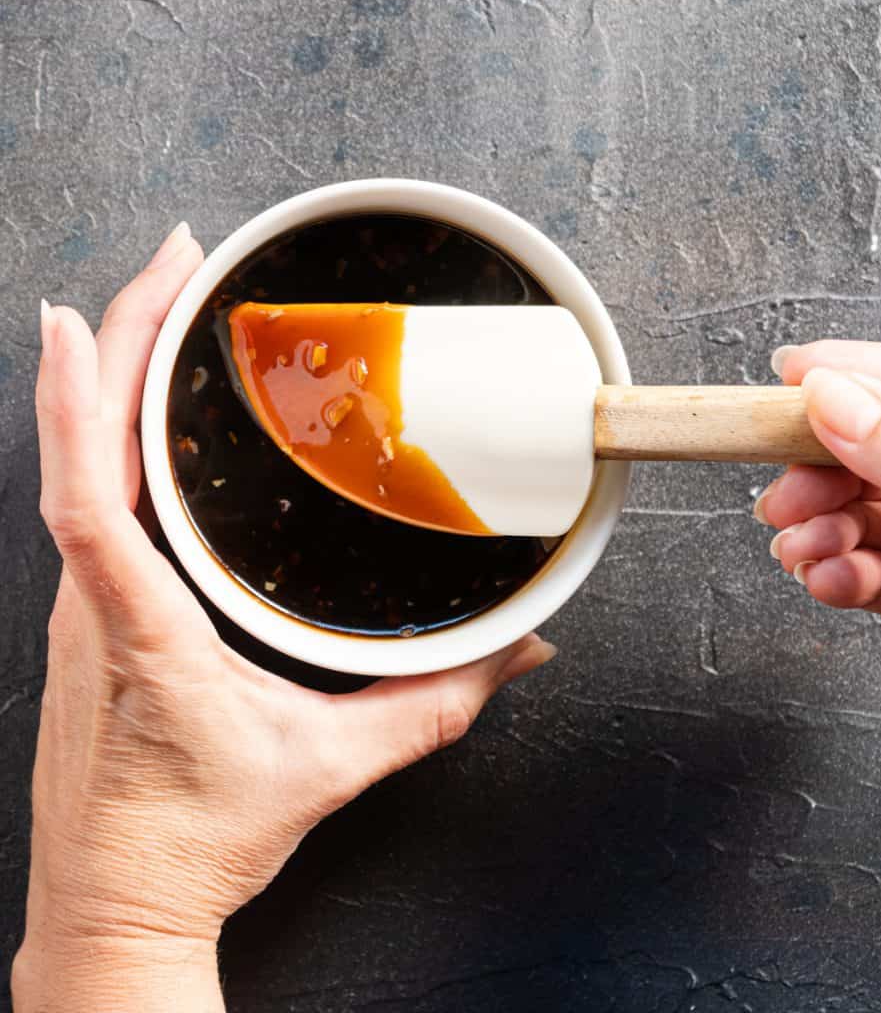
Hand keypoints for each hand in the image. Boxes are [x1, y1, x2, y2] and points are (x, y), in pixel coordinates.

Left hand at [13, 223, 555, 1011]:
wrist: (115, 906)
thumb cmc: (198, 842)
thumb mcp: (334, 770)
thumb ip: (437, 708)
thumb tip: (520, 654)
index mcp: (145, 635)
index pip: (89, 503)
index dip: (80, 404)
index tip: (86, 314)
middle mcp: (98, 610)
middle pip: (81, 450)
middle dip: (123, 337)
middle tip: (181, 256)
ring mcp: (85, 612)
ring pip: (79, 468)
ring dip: (113, 376)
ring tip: (169, 300)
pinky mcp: (93, 618)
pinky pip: (90, 500)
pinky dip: (108, 430)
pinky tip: (147, 402)